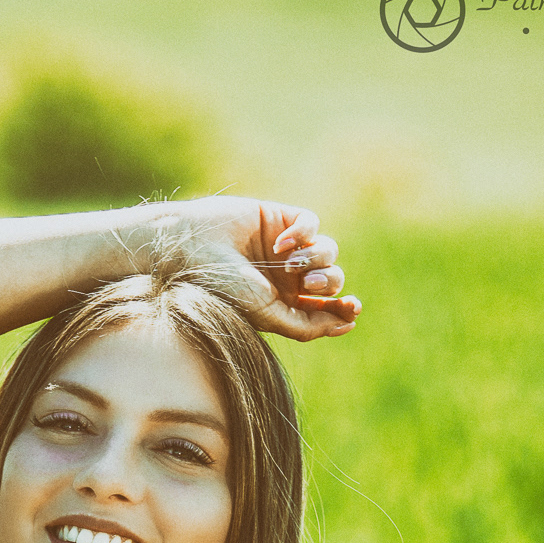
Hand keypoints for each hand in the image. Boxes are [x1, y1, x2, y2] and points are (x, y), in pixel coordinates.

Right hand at [170, 198, 360, 342]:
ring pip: (327, 252)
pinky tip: (281, 242)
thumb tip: (344, 325)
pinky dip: (303, 232)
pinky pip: (311, 223)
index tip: (352, 310)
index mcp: (283, 304)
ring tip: (290, 263)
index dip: (342, 309)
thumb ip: (305, 325)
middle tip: (308, 284)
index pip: (325, 308)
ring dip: (317, 259)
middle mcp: (286, 277)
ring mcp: (284, 247)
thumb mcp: (266, 315)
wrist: (191, 249)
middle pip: (332, 280)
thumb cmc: (222, 288)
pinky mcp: (279, 217)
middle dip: (328, 283)